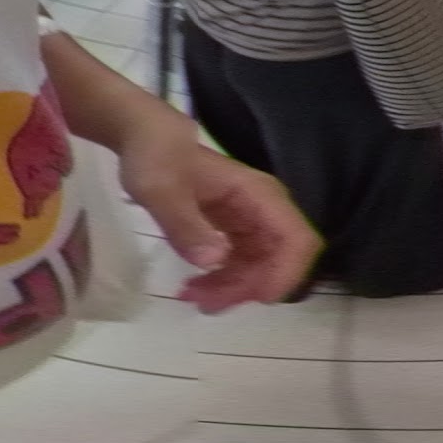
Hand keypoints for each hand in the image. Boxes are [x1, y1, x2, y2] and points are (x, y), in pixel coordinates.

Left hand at [111, 115, 316, 311]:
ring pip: (261, 267)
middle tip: (204, 302)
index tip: (256, 298)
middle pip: (279, 260)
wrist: (146, 140)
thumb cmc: (156, 157)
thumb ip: (186, 225)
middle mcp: (263, 210)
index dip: (287, 273)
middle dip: (248, 288)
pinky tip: (194, 287)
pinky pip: (242, 264)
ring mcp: (250, 222)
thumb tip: (215, 261)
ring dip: (234, 289)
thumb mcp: (161, 190)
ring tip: (191, 296)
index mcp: (258, 195)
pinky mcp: (234, 231)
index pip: (296, 238)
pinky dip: (223, 281)